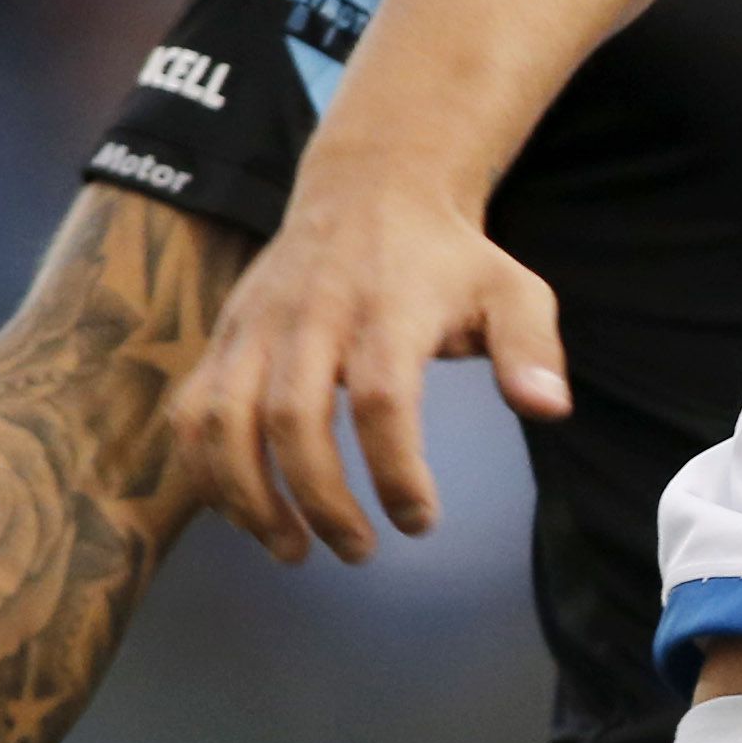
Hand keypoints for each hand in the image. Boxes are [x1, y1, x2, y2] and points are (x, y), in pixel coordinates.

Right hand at [166, 170, 567, 561]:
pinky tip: (245, 514)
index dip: (396, 470)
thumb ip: (532, 349)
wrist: (369, 190)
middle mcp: (311, 315)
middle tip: (359, 551)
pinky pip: (192, 410)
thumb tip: (549, 410)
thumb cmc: (448, 259)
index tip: (419, 521)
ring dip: (248, 496)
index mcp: (387, 307)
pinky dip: (206, 470)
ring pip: (225, 418)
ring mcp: (257, 324)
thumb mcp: (512, 290)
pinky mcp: (224, 334)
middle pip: (295, 417)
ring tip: (291, 551)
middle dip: (320, 499)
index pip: (382, 399)